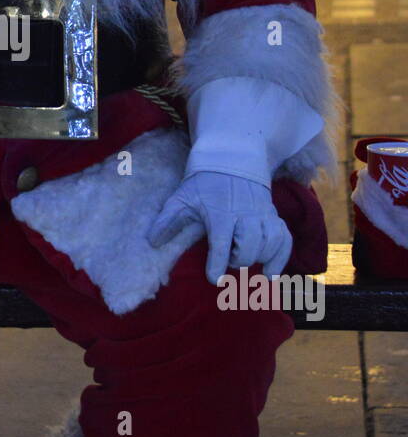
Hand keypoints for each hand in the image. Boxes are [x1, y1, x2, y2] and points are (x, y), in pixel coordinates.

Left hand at [148, 171, 292, 283]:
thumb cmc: (204, 182)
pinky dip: (281, 257)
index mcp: (220, 212)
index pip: (221, 242)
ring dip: (260, 258)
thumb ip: (168, 219)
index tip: (215, 278)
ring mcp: (262, 215)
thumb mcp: (182, 197)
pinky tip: (271, 273)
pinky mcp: (273, 216)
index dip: (218, 263)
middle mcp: (245, 214)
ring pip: (269, 243)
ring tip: (248, 264)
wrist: (232, 158)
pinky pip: (285, 239)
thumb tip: (153, 241)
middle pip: (249, 246)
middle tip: (230, 260)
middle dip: (239, 260)